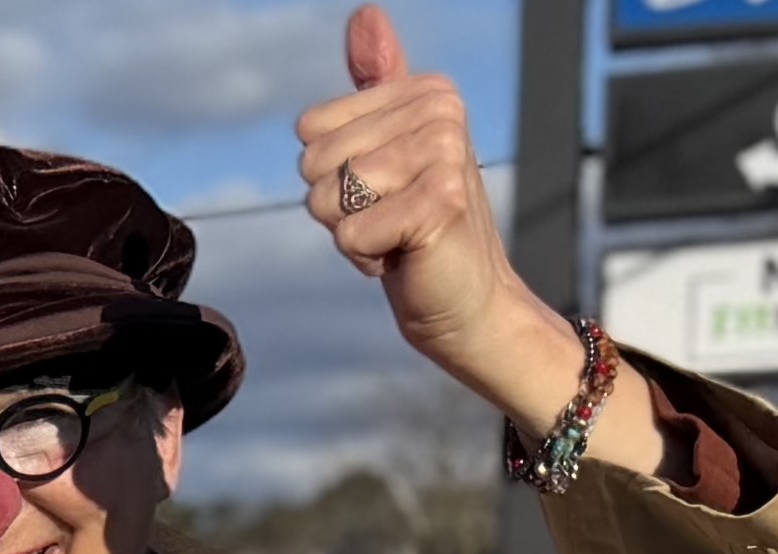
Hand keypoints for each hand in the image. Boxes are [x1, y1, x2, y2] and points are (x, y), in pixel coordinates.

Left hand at [298, 9, 655, 468]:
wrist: (467, 302)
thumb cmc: (415, 229)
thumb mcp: (386, 150)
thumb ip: (375, 85)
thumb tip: (365, 14)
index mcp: (425, 90)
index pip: (310, 130)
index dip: (330, 174)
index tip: (378, 191)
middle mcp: (440, 110)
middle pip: (313, 164)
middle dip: (337, 208)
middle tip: (387, 219)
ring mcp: (444, 153)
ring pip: (327, 199)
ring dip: (351, 233)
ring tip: (395, 236)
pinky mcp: (438, 203)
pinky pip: (349, 235)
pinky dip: (365, 259)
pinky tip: (403, 255)